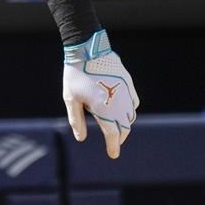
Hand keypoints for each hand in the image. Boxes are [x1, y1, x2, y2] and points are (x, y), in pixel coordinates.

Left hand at [63, 31, 139, 158]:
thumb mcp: (70, 98)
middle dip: (119, 137)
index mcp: (104, 109)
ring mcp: (125, 92)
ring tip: (117, 128)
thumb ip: (76, 120)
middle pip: (124, 127)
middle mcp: (118, 103)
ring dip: (125, 124)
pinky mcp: (128, 83)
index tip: (113, 155)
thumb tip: (81, 138)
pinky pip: (134, 102)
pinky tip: (123, 110)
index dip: (113, 146)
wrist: (87, 49)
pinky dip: (130, 110)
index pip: (113, 134)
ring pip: (131, 116)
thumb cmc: (74, 75)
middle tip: (114, 143)